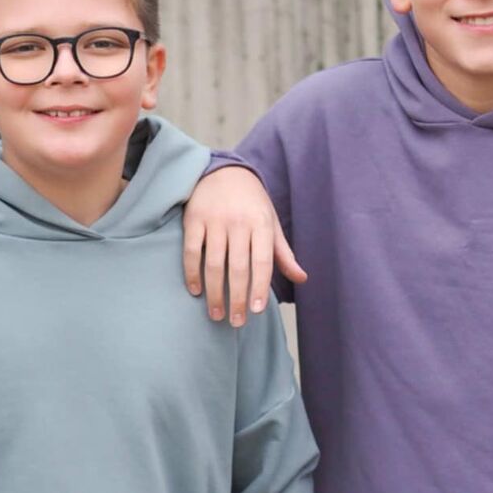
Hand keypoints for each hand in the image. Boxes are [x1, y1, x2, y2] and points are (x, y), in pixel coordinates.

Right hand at [183, 168, 306, 324]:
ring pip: (213, 263)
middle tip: (236, 322)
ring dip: (214, 292)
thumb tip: (302, 278)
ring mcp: (215, 220)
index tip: (255, 311)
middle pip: (238, 267)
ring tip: (216, 314)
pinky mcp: (193, 219)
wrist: (223, 171)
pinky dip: (192, 273)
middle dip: (237, 298)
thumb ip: (283, 253)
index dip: (259, 287)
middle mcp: (239, 222)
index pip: (263, 262)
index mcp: (262, 224)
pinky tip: (196, 291)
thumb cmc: (252, 203)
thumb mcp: (272, 223)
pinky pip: (191, 251)